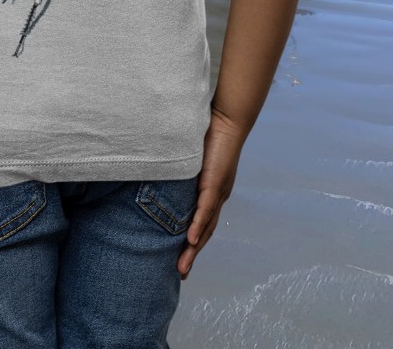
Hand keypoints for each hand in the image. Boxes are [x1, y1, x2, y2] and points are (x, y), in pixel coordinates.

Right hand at [177, 107, 244, 279]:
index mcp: (214, 191)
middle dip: (192, 253)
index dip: (193, 241)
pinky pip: (205, 209)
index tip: (182, 258)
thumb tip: (165, 168)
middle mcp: (218, 196)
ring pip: (205, 226)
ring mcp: (217, 191)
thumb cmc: (210, 132)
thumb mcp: (193, 156)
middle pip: (205, 231)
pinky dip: (197, 226)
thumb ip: (183, 166)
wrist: (227, 118)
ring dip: (193, 248)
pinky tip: (190, 240)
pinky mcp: (215, 182)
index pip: (203, 222)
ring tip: (182, 265)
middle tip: (181, 272)